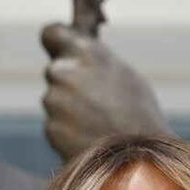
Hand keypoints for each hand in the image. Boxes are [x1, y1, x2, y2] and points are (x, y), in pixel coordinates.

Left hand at [40, 23, 170, 160]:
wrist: (139, 157)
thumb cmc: (139, 114)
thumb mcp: (124, 74)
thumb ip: (96, 61)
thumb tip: (78, 52)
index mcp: (86, 51)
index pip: (51, 33)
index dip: (54, 42)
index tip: (58, 49)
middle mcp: (64, 72)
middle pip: (55, 71)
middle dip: (68, 82)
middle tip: (95, 100)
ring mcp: (54, 100)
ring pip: (55, 99)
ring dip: (69, 108)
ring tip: (99, 121)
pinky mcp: (50, 127)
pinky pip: (55, 124)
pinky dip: (68, 130)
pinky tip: (90, 137)